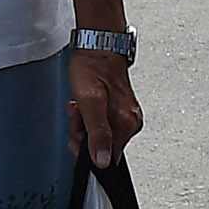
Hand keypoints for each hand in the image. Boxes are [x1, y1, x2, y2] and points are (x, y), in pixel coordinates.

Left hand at [68, 46, 141, 165]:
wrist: (97, 48)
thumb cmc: (93, 69)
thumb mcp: (90, 102)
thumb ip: (97, 133)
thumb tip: (102, 160)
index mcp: (127, 123)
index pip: (107, 157)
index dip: (88, 149)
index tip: (79, 132)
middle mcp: (130, 121)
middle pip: (102, 146)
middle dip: (83, 134)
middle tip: (78, 114)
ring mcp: (124, 116)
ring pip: (98, 135)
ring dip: (83, 124)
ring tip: (80, 106)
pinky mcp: (118, 110)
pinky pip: (99, 124)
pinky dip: (87, 117)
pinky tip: (83, 105)